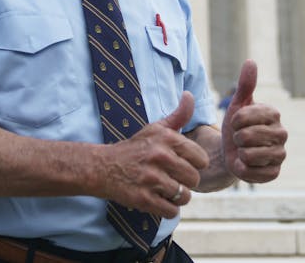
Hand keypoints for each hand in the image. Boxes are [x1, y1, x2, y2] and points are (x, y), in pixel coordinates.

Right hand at [97, 92, 208, 218]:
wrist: (103, 167)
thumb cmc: (134, 148)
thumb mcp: (155, 128)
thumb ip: (178, 115)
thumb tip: (190, 95)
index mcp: (166, 138)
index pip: (202, 159)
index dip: (193, 164)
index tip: (180, 163)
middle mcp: (159, 156)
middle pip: (194, 179)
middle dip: (185, 181)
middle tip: (171, 177)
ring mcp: (151, 178)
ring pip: (185, 196)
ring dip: (176, 196)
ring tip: (163, 188)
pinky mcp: (143, 198)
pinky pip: (171, 210)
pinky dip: (167, 208)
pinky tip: (157, 199)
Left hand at [221, 60, 286, 182]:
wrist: (232, 151)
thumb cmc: (236, 126)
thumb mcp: (237, 104)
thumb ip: (245, 84)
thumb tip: (251, 61)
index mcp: (273, 114)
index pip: (244, 117)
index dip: (233, 121)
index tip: (235, 123)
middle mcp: (282, 133)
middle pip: (246, 136)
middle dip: (236, 138)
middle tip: (239, 138)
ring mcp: (281, 154)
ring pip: (249, 154)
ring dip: (239, 153)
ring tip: (243, 150)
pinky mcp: (275, 173)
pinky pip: (252, 172)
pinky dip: (243, 169)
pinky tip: (246, 164)